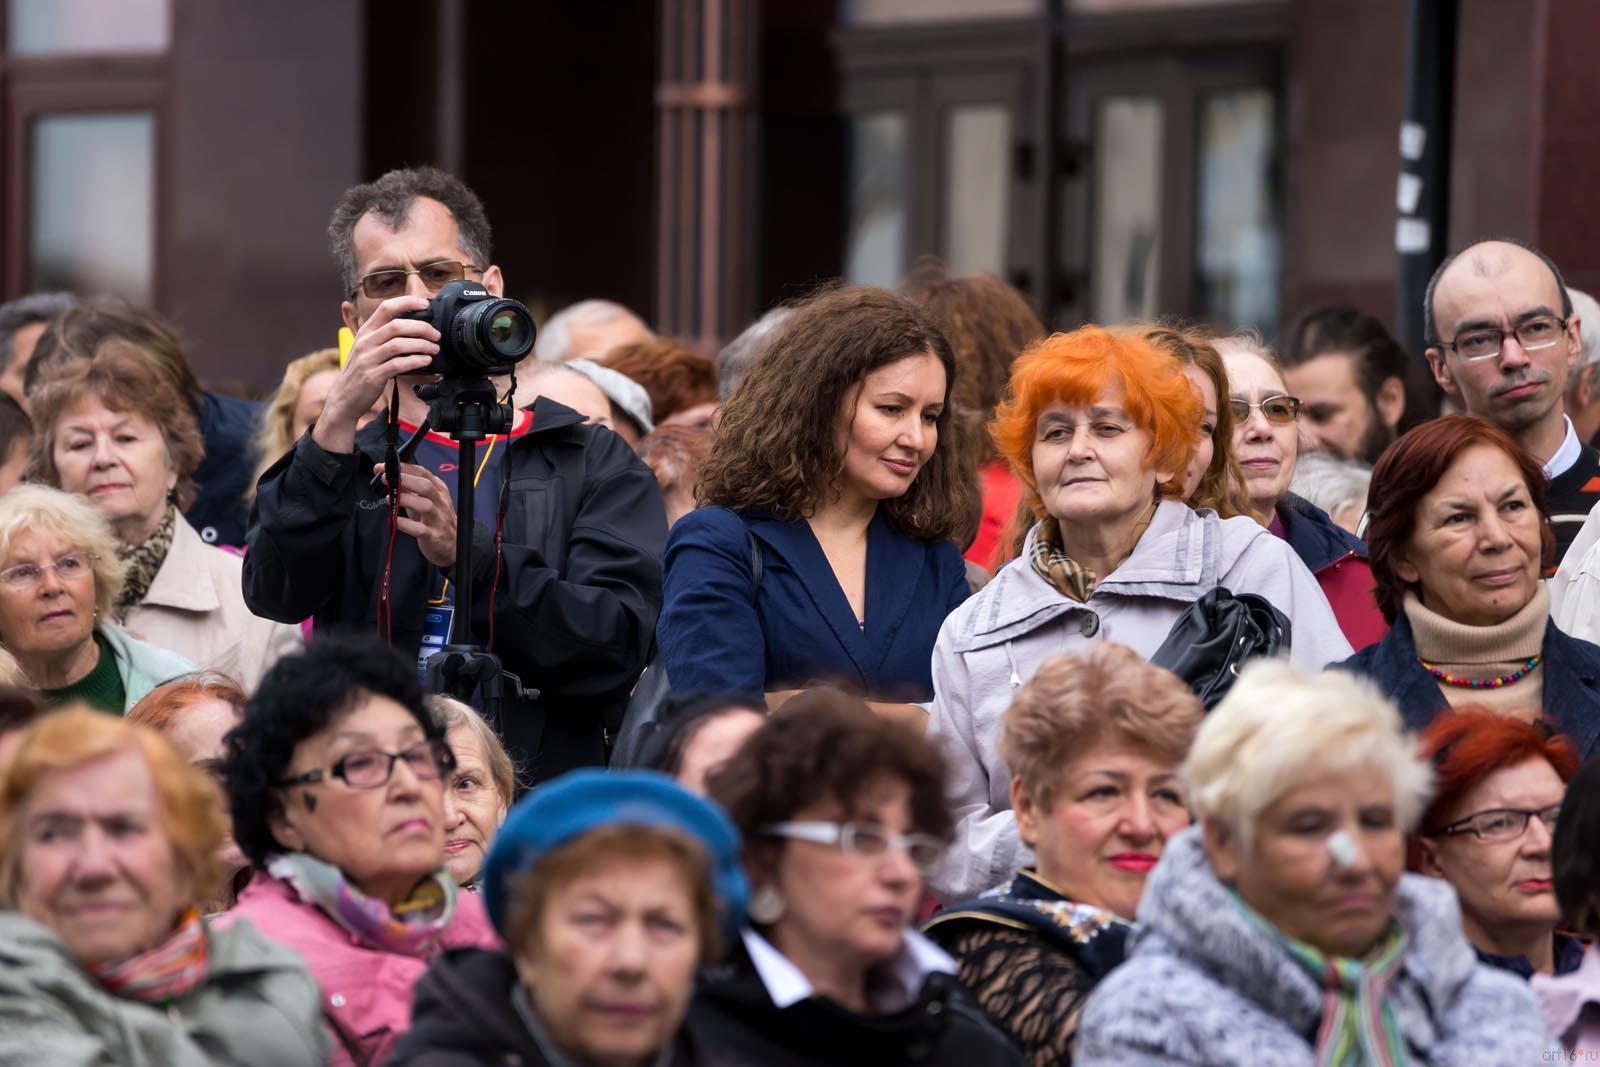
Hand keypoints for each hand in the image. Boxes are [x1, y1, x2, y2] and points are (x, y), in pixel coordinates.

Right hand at [314, 297, 439, 452]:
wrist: (343, 399)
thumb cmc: (360, 372)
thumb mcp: (365, 348)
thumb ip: (381, 335)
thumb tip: (407, 323)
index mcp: (365, 331)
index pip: (386, 308)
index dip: (407, 302)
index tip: (426, 304)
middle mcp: (365, 342)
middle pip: (397, 325)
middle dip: (422, 328)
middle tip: (436, 335)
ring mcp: (368, 359)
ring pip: (399, 344)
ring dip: (422, 345)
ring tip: (434, 349)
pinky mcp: (373, 376)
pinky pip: (398, 364)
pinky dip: (416, 361)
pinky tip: (426, 361)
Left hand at [382, 463, 456, 567]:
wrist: (452, 545)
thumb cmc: (435, 520)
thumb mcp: (425, 500)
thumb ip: (409, 489)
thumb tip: (388, 477)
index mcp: (439, 490)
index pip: (423, 473)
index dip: (403, 468)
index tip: (384, 467)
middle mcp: (440, 502)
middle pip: (426, 486)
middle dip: (404, 480)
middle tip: (386, 478)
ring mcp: (438, 519)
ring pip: (425, 505)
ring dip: (405, 500)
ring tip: (389, 498)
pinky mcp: (434, 536)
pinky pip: (420, 529)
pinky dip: (406, 524)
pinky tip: (395, 520)